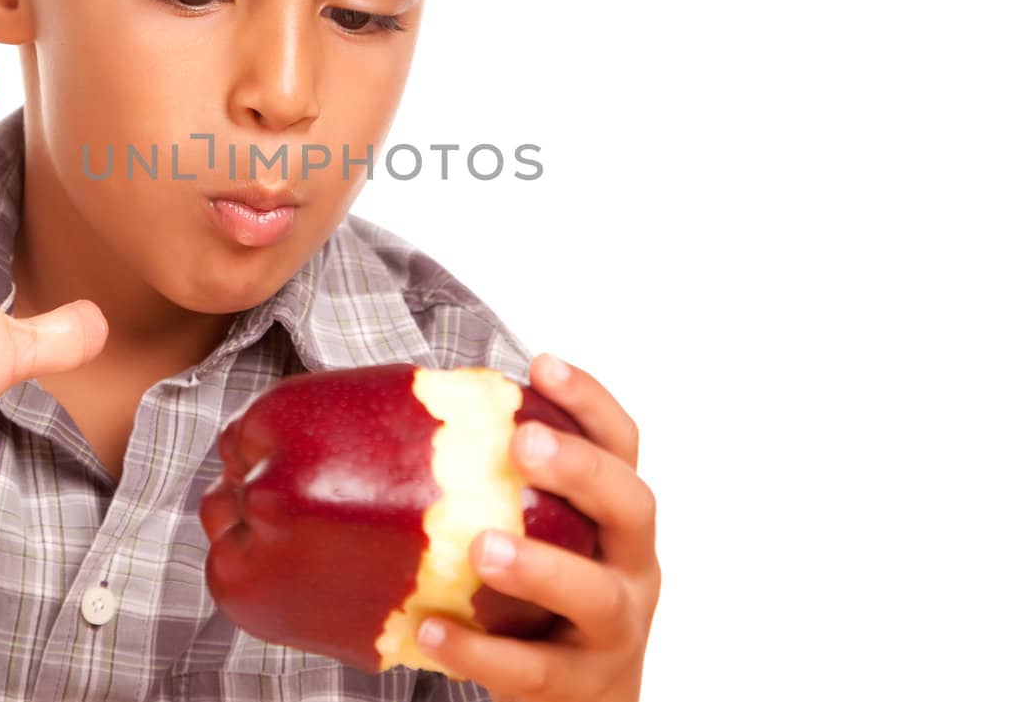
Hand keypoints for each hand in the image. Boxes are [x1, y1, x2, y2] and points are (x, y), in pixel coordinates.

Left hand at [415, 353, 660, 701]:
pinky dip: (480, 653)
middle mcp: (633, 567)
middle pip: (631, 505)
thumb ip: (495, 488)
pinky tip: (430, 630)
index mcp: (619, 519)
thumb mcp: (541, 539)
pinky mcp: (580, 690)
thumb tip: (398, 418)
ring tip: (481, 549)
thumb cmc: (543, 603)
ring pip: (596, 596)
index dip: (589, 401)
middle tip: (521, 442)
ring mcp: (615, 633)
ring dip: (541, 567)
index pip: (622, 445)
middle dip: (580, 469)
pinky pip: (534, 671)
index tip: (540, 363)